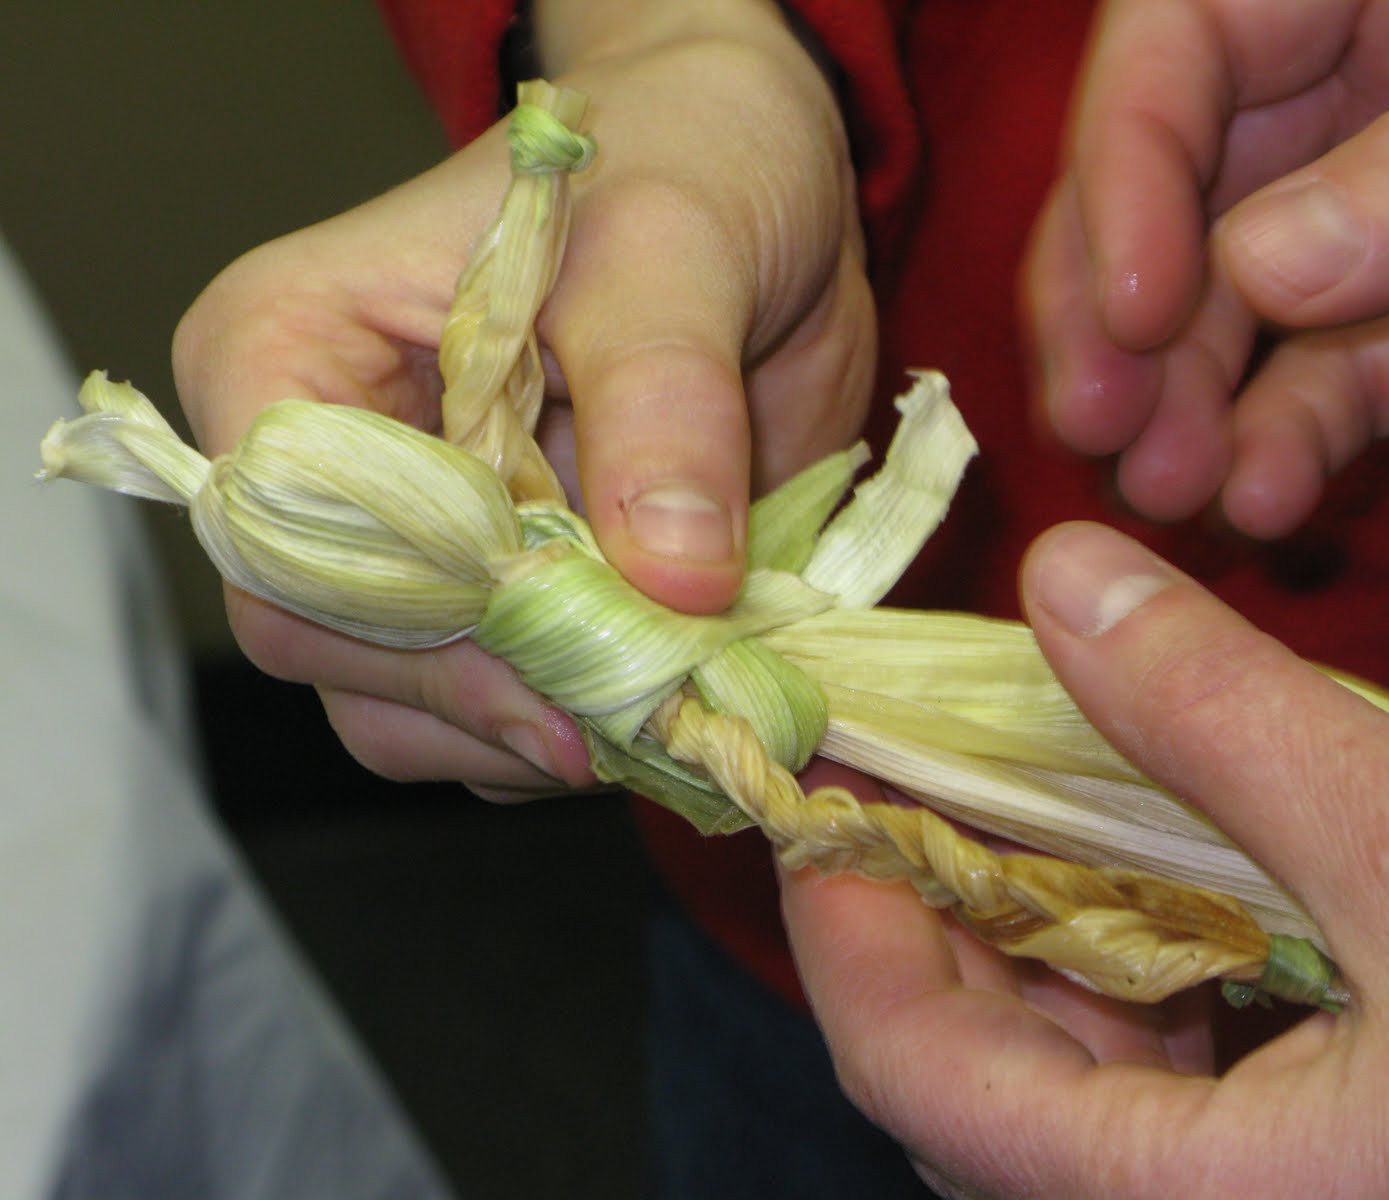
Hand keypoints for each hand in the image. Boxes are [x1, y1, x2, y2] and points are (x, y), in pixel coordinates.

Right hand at [174, 1, 872, 797]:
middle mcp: (326, 473)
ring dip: (537, 732)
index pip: (277, 522)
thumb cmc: (675, 166)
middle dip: (486, 684)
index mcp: (287, 348)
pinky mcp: (499, 614)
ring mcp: (412, 557)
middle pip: (327, 642)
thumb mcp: (671, 248)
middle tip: (642, 691)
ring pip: (404, 713)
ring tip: (669, 696)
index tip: (555, 628)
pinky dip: (578, 738)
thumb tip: (667, 576)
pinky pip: (497, 729)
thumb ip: (661, 405)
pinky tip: (664, 696)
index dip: (407, 599)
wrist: (754, 205)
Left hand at [783, 522, 1388, 1196]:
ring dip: (1044, 939)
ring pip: (1078, 1080)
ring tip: (1041, 806)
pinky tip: (1182, 884)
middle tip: (928, 773)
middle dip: (941, 915)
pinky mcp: (1339, 1170)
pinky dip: (1147, 973)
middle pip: (978, 1080)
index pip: (919, 1074)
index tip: (818, 796)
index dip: (844, 923)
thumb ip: (1229, 724)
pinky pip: (1182, 1083)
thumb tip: (1065, 576)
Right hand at [1025, 2, 1388, 534]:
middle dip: (1114, 315)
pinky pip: (1329, 389)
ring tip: (1164, 490)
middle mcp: (1361, 93)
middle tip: (1094, 424)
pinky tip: (1260, 503)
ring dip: (1176, 405)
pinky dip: (1283, 450)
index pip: (1184, 42)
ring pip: (1226, 311)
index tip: (1131, 309)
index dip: (1127, 172)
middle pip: (1169, 193)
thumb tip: (1262, 272)